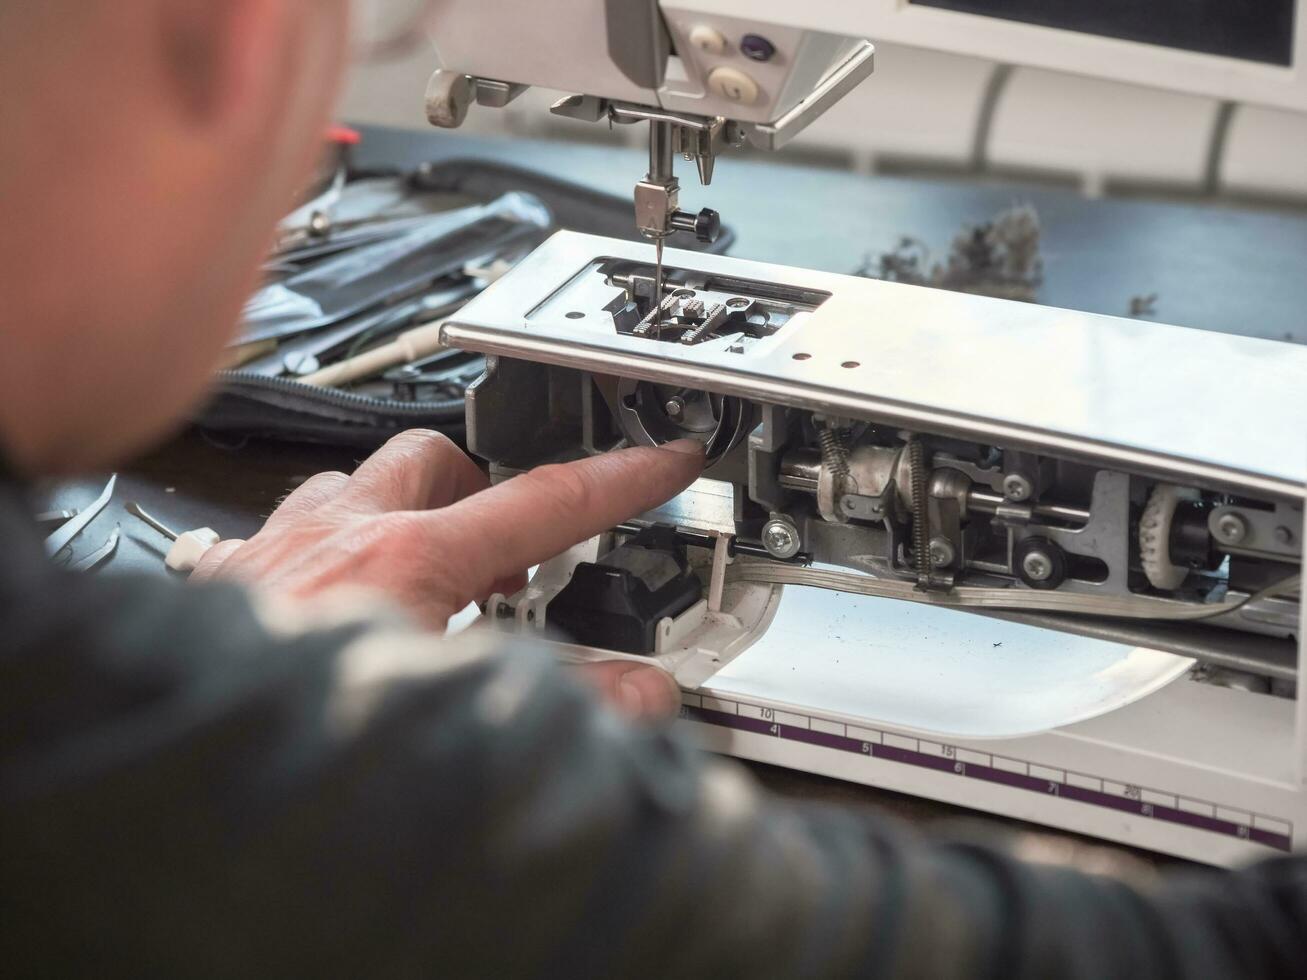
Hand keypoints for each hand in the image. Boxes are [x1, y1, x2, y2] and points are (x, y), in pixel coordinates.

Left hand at [191, 430, 704, 718]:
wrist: (181, 788)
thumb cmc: (298, 752)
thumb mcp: (460, 718)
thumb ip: (566, 704)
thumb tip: (639, 697)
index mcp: (405, 558)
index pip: (542, 501)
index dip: (616, 478)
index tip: (656, 459)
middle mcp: (334, 535)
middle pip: (432, 458)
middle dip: (483, 484)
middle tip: (511, 539)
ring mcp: (274, 550)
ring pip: (350, 482)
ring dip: (399, 506)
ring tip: (430, 564)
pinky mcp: (226, 584)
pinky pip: (281, 526)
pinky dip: (324, 545)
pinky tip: (334, 595)